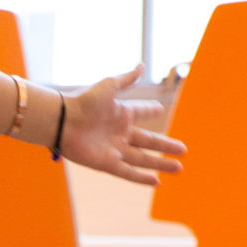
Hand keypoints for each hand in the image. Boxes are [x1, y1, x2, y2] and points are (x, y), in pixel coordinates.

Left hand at [58, 66, 185, 186]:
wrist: (63, 120)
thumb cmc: (84, 101)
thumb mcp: (109, 85)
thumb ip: (127, 78)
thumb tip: (141, 65)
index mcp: (121, 113)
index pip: (142, 112)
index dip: (150, 111)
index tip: (160, 110)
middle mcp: (120, 132)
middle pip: (148, 141)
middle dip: (166, 146)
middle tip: (183, 150)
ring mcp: (114, 149)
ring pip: (143, 159)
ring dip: (161, 164)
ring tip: (179, 168)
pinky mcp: (106, 163)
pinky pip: (127, 172)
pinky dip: (141, 178)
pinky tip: (156, 182)